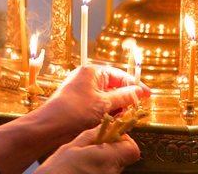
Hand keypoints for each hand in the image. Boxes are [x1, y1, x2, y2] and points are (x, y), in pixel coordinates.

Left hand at [0, 65, 148, 173]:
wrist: (51, 126)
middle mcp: (86, 78)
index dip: (134, 85)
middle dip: (124, 98)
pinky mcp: (79, 103)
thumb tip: (139, 91)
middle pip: (113, 85)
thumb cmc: (75, 111)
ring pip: (106, 97)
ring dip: (115, 106)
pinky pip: (98, 104)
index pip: (119, 75)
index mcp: (92, 72)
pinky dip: (106, 112)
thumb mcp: (104, 103)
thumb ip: (124, 96)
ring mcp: (82, 90)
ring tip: (120, 117)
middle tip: (134, 109)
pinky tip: (110, 121)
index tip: (147, 94)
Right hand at [34, 125, 140, 173]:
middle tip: (91, 148)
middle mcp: (112, 173)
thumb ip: (91, 135)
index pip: (132, 150)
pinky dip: (96, 171)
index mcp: (108, 158)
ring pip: (112, 167)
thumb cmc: (59, 169)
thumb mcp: (72, 147)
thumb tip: (104, 125)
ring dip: (102, 162)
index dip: (124, 141)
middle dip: (110, 150)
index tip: (110, 137)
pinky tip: (81, 171)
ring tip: (82, 162)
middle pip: (122, 158)